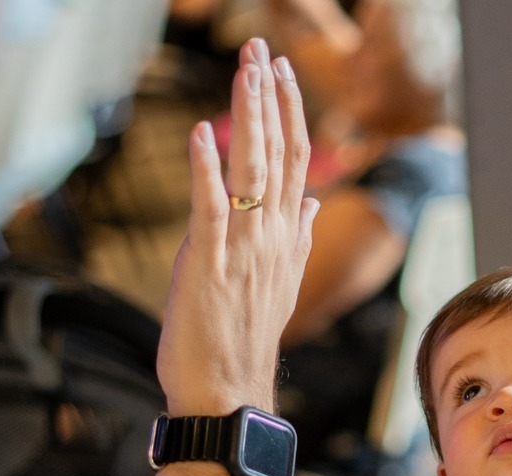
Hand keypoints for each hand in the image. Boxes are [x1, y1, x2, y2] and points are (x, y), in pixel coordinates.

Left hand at [159, 39, 319, 415]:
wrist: (228, 390)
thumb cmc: (243, 337)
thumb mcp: (277, 282)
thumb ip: (294, 237)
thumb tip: (309, 201)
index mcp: (286, 237)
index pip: (296, 162)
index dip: (289, 114)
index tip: (281, 74)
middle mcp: (271, 236)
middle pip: (278, 154)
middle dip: (269, 98)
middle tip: (261, 49)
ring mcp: (242, 249)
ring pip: (252, 171)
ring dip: (248, 117)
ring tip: (245, 70)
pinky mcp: (208, 264)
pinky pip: (209, 208)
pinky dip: (206, 169)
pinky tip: (202, 132)